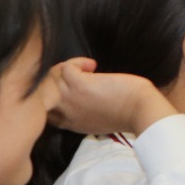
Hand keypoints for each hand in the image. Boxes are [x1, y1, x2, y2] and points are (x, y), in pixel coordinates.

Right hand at [50, 59, 176, 135]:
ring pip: (52, 77)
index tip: (67, 84)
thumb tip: (80, 93)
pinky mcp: (80, 86)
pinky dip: (78, 61)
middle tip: (74, 72)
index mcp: (70, 123)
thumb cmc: (127, 113)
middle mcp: (66, 113)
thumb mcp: (97, 120)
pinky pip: (66, 67)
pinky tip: (93, 65)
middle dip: (54, 77)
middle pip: (42, 91)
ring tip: (84, 68)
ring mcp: (70, 99)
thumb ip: (83, 111)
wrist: (141, 112)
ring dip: (66, 67)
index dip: (51, 93)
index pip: (45, 109)